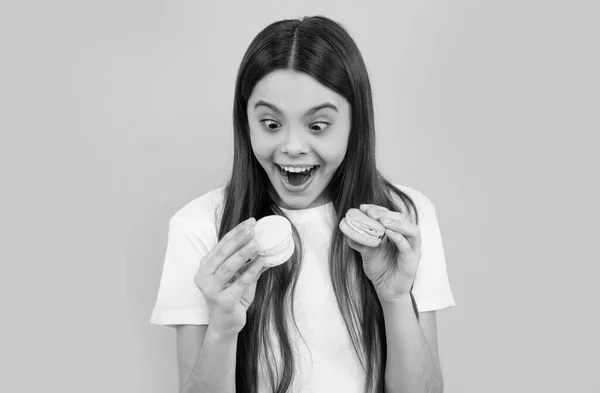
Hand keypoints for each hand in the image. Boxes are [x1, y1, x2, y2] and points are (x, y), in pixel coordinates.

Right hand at [193, 217, 268, 335]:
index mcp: (205, 267)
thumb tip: (262, 242)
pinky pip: (240, 282)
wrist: (226, 324)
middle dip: (239, 239)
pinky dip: (252, 270)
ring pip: (228, 266)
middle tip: (253, 228)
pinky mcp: (223, 301)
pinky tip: (262, 261)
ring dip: (244, 253)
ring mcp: (211, 290)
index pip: (221, 245)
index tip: (250, 222)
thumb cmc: (231, 297)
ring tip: (257, 243)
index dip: (236, 232)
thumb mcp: (237, 276)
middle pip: (223, 253)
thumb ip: (245, 261)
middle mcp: (204, 277)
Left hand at [345, 204, 421, 301]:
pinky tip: (388, 233)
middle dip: (385, 213)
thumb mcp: (367, 254)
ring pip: (411, 230)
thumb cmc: (381, 271)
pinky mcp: (412, 260)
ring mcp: (412, 249)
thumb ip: (360, 242)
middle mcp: (407, 239)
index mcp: (398, 233)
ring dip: (396, 223)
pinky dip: (399, 237)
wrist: (387, 291)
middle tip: (370, 212)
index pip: (391, 216)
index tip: (364, 207)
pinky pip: (407, 246)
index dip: (378, 209)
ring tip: (381, 220)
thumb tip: (348, 232)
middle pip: (401, 219)